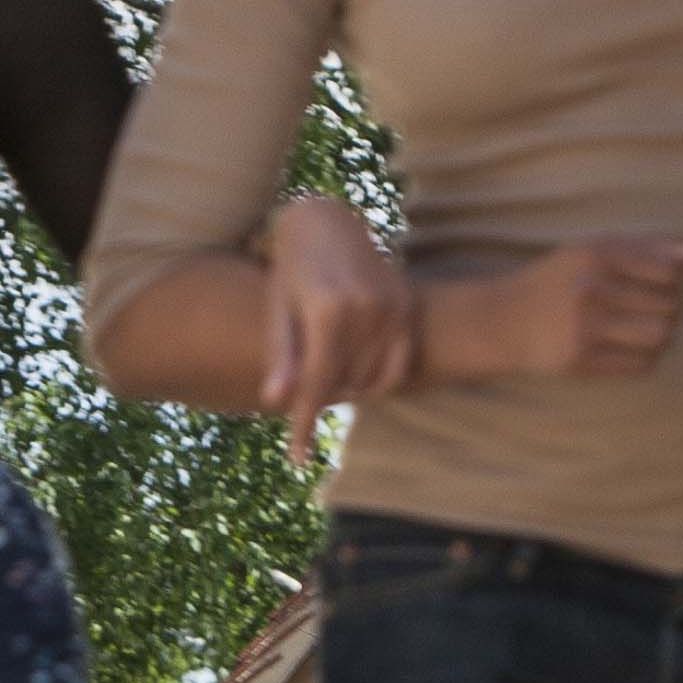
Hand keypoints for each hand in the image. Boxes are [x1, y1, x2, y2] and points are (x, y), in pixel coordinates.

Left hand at [256, 196, 415, 461]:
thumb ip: (282, 357)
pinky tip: (355, 378)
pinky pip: (397, 366)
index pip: (315, 384)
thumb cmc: (290, 270)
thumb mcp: (279, 311)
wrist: (324, 223)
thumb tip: (275, 402)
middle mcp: (366, 309)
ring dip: (346, 391)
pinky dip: (377, 382)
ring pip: (370, 381)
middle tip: (302, 397)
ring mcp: (392, 307)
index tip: (296, 459)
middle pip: (343, 385)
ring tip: (325, 376)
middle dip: (320, 399)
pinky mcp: (407, 306)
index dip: (304, 425)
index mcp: (328, 311)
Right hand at [472, 234, 682, 380]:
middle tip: (649, 310)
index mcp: (596, 254)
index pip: (668, 272)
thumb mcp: (596, 251)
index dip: (672, 282)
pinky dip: (644, 358)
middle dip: (669, 310)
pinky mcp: (580, 361)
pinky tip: (626, 348)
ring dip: (661, 336)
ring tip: (644, 330)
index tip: (656, 285)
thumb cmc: (559, 280)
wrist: (503, 319)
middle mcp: (591, 288)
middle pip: (669, 306)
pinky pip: (641, 364)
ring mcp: (585, 327)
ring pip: (660, 336)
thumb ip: (652, 248)